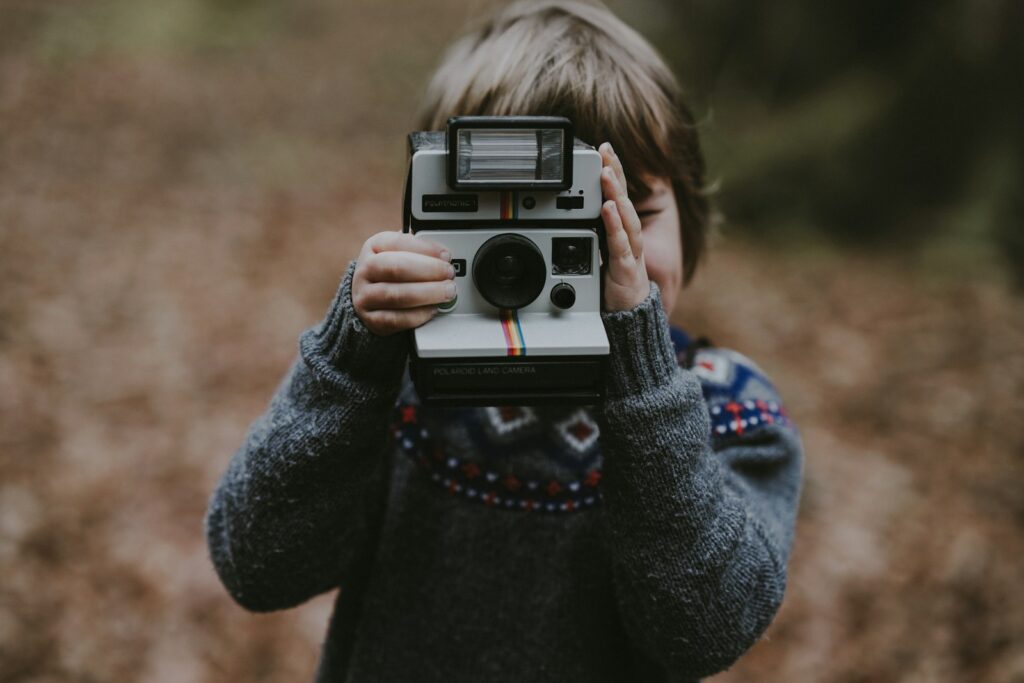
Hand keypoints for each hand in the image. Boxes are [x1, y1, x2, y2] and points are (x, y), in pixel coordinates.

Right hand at [351, 231, 455, 335]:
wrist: (372, 300)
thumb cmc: (392, 273)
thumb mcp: (401, 252)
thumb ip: (420, 250)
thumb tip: (443, 254)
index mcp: (373, 247)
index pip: (397, 242)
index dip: (425, 248)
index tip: (445, 255)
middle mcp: (365, 271)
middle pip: (396, 268)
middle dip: (429, 271)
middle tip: (449, 274)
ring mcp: (365, 297)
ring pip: (397, 296)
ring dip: (428, 294)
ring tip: (447, 292)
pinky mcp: (371, 320)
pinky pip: (396, 319)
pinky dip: (418, 315)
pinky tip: (433, 309)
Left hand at [599, 143, 650, 311]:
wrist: (631, 319)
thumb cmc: (616, 285)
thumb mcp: (601, 253)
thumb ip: (595, 232)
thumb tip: (579, 211)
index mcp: (623, 232)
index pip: (620, 195)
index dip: (614, 171)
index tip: (603, 149)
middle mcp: (630, 238)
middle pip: (625, 199)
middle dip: (616, 172)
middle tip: (605, 149)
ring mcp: (631, 253)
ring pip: (626, 217)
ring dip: (616, 193)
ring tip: (606, 172)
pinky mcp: (627, 270)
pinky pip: (621, 244)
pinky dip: (615, 225)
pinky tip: (609, 209)